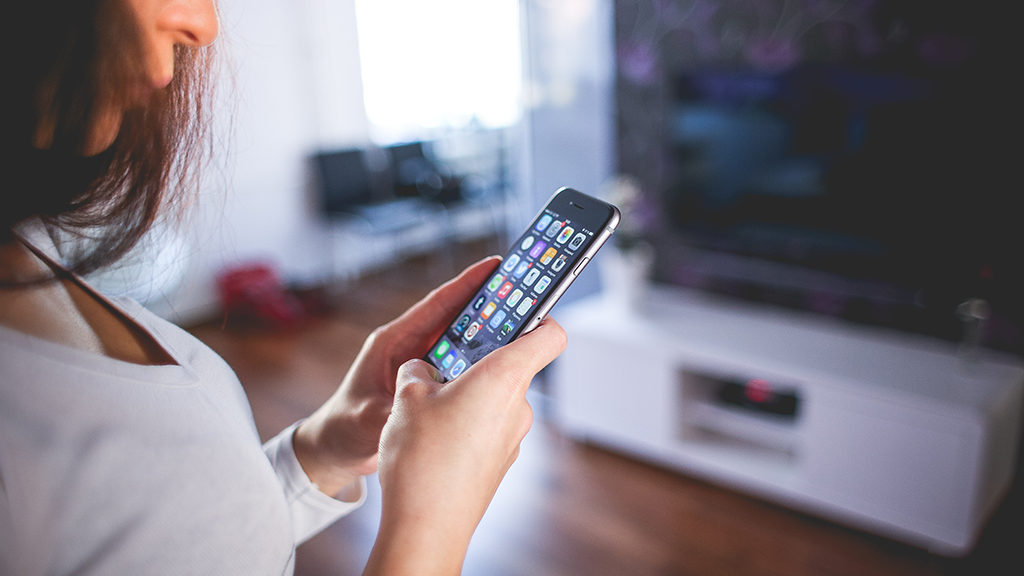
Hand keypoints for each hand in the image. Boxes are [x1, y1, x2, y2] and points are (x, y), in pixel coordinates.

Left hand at [293, 256, 501, 496]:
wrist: (335, 448)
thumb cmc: (343, 427)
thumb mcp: (366, 419)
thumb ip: (391, 411)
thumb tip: (417, 408)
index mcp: (393, 342)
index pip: (436, 305)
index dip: (465, 284)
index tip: (494, 266)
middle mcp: (410, 347)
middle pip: (456, 318)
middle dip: (488, 304)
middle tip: (523, 293)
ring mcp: (420, 364)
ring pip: (462, 341)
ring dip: (489, 334)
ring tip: (524, 325)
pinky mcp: (428, 382)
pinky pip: (461, 365)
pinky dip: (481, 362)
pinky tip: (504, 365)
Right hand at [364, 317, 566, 574]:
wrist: (426, 527)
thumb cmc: (422, 460)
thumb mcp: (407, 398)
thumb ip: (418, 370)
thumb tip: (421, 369)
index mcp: (504, 377)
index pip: (549, 334)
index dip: (540, 315)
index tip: (519, 307)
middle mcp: (518, 406)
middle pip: (512, 365)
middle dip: (477, 359)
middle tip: (443, 359)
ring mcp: (513, 436)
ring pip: (495, 398)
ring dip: (466, 393)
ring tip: (427, 405)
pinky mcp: (500, 461)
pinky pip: (487, 427)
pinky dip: (466, 422)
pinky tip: (433, 436)